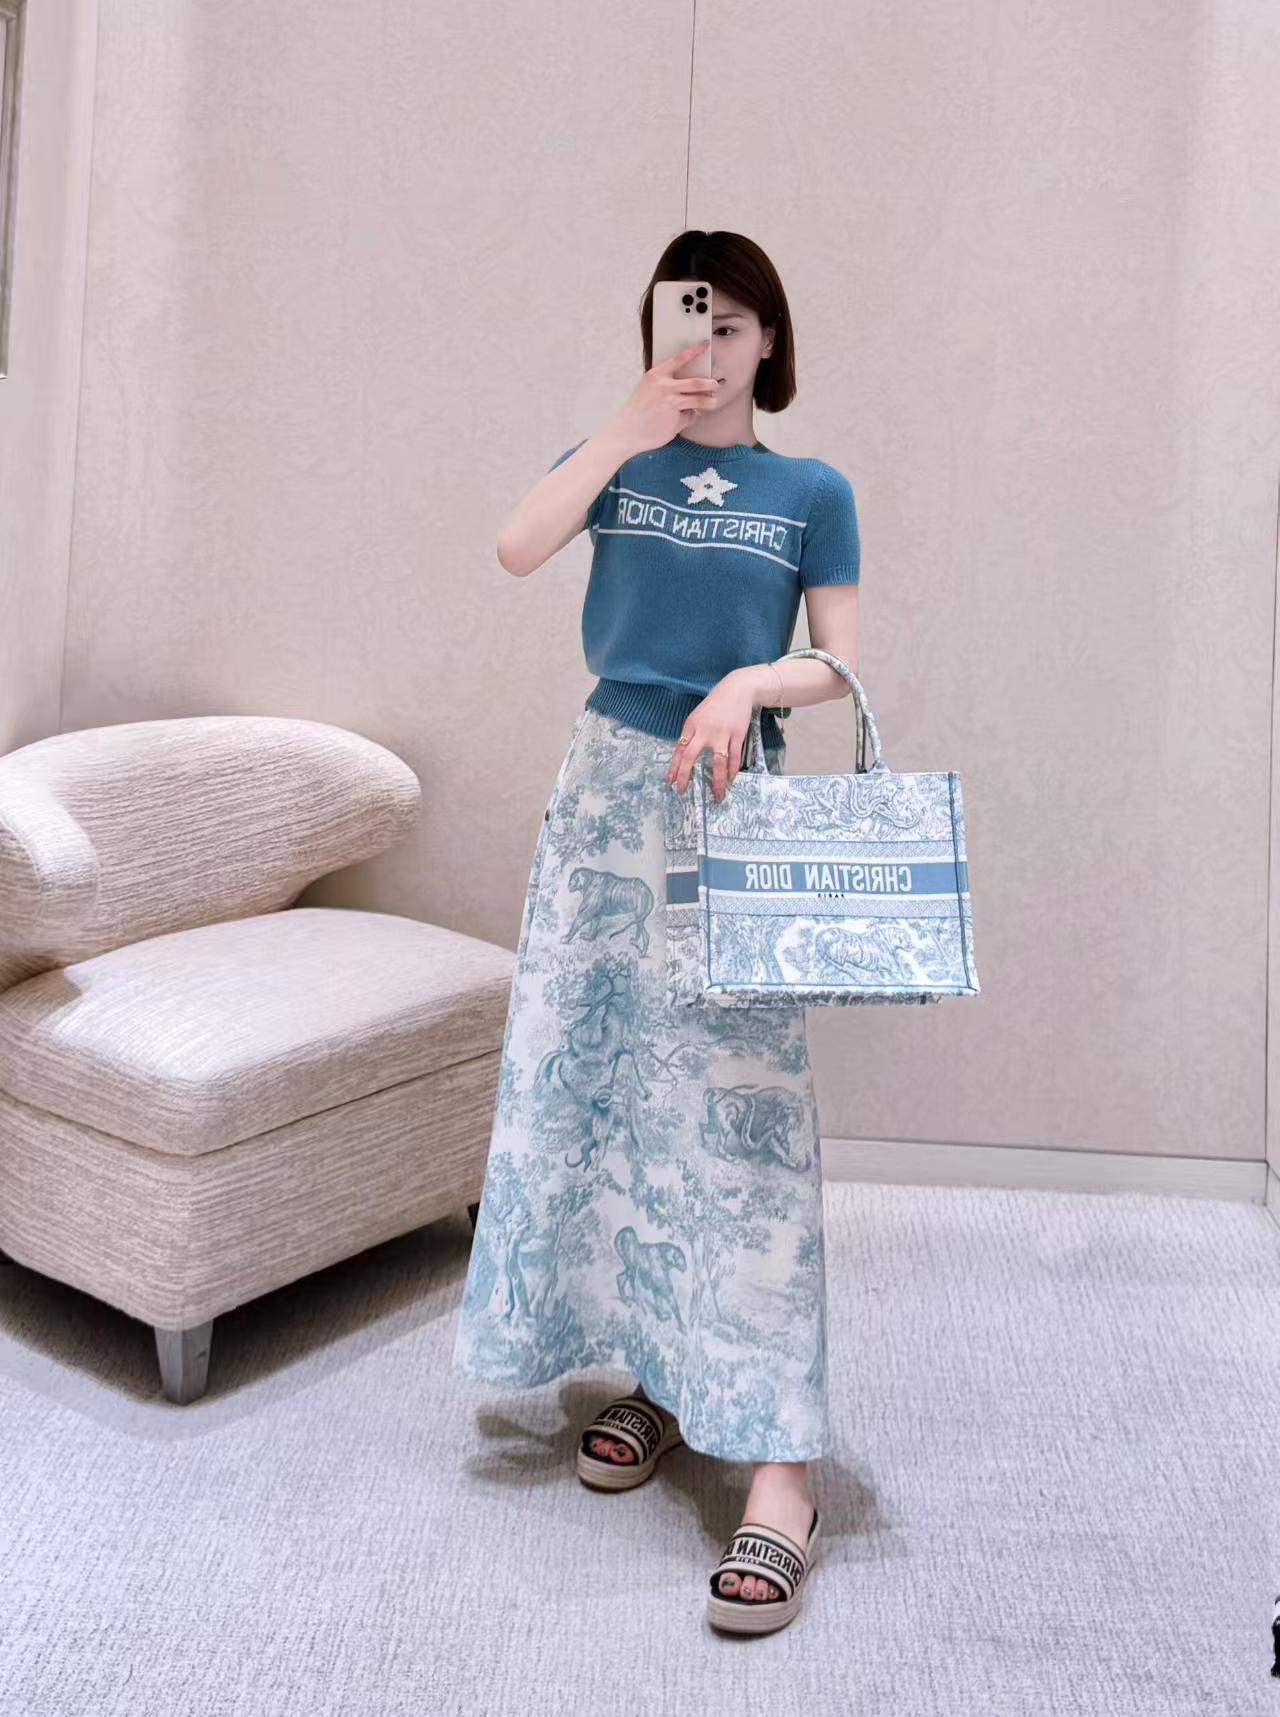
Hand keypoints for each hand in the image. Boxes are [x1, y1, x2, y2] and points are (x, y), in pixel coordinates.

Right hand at [602, 337, 718, 457]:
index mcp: (656, 375)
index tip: (706, 344)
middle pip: (696, 382)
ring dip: (709, 402)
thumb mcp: (647, 389)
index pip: (679, 359)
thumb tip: (686, 387)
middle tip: (715, 384)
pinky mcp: (676, 419)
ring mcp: (671, 403)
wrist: (626, 432)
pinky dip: (689, 418)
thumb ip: (664, 385)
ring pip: (699, 400)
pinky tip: (679, 421)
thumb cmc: (637, 411)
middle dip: (710, 384)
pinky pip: (690, 416)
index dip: (694, 351)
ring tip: (713, 402)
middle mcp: (665, 387)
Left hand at [666, 669, 760, 800]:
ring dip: (717, 781)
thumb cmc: (716, 704)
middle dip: (685, 776)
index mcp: (691, 725)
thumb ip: (691, 733)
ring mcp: (722, 733)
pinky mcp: (737, 735)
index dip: (674, 767)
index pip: (679, 749)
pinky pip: (734, 758)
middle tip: (683, 791)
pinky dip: (732, 771)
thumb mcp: (698, 716)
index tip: (671, 781)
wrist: (737, 690)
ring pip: (717, 762)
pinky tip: (730, 780)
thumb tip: (684, 756)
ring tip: (717, 795)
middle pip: (691, 756)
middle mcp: (704, 730)